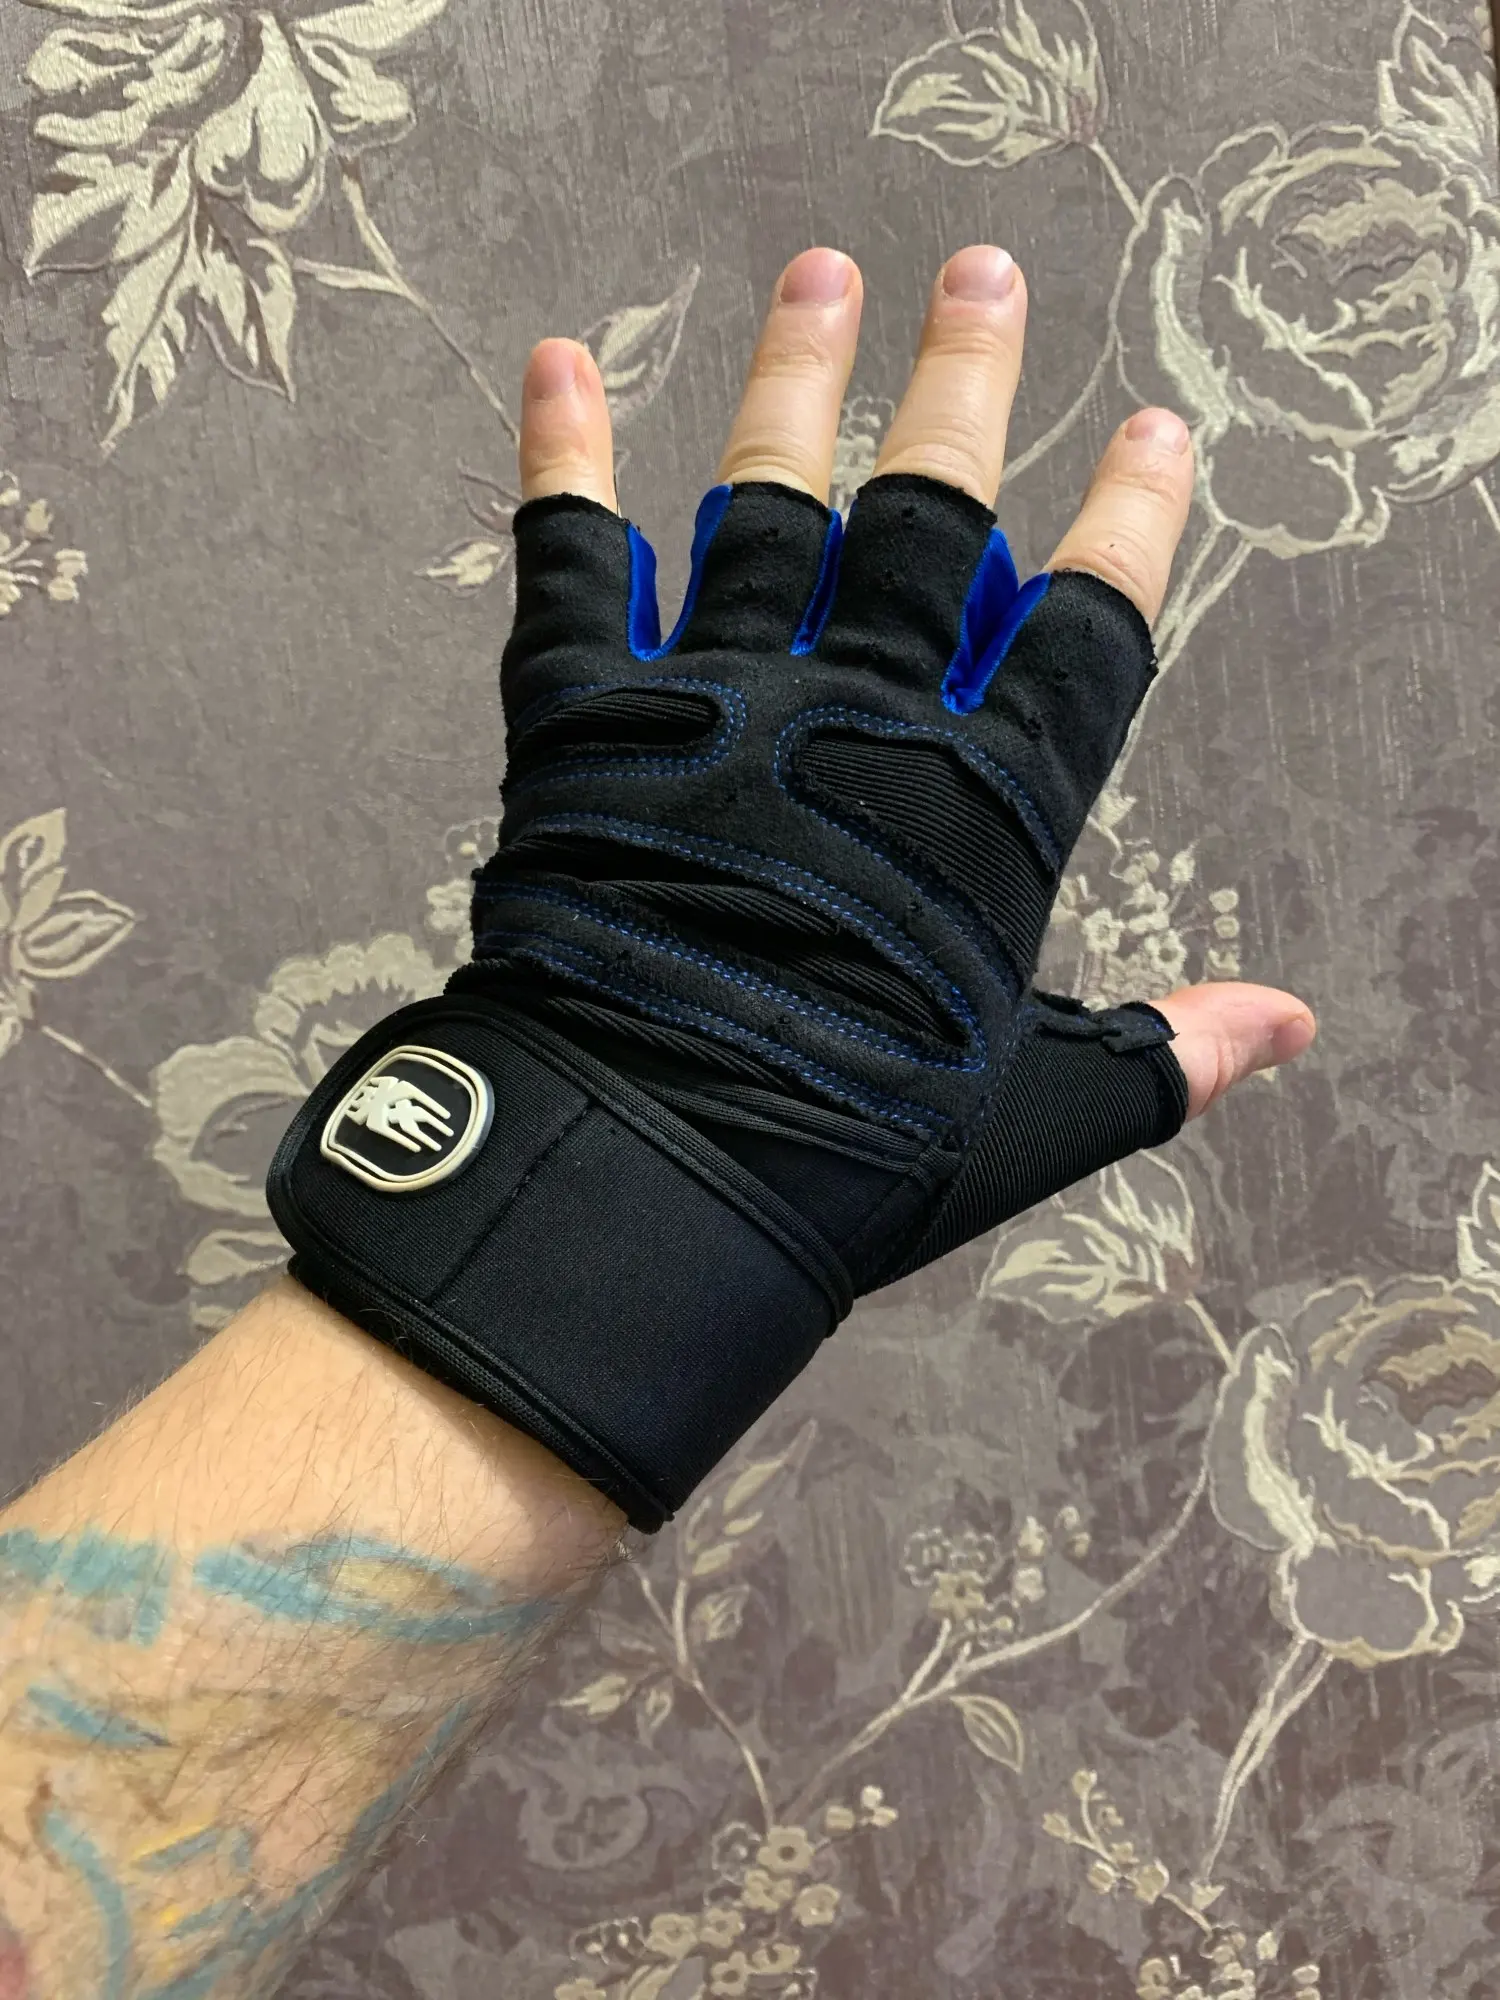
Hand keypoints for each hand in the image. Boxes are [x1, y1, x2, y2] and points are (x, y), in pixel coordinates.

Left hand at [516, 243, 1314, 1114]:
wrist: (653, 1167)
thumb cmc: (845, 1151)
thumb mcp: (1028, 1113)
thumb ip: (1157, 1053)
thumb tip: (1282, 1027)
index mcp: (977, 804)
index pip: (1081, 632)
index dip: (1130, 527)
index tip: (1160, 435)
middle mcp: (856, 715)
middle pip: (926, 514)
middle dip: (964, 386)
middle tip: (982, 276)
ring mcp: (718, 698)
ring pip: (769, 499)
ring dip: (800, 378)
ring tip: (825, 274)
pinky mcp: (587, 717)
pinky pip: (572, 564)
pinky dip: (562, 461)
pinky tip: (557, 362)